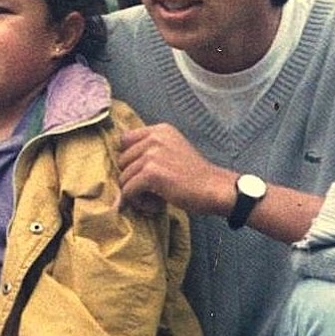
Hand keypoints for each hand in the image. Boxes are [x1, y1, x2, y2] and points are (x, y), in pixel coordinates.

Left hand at [117, 123, 234, 217]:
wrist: (214, 189)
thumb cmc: (194, 176)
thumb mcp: (173, 151)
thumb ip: (151, 150)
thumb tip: (119, 162)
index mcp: (160, 130)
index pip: (124, 140)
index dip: (129, 160)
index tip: (141, 173)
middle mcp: (154, 138)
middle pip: (121, 161)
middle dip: (133, 179)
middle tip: (153, 190)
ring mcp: (152, 154)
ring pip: (123, 178)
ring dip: (136, 194)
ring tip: (156, 198)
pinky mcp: (151, 173)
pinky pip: (128, 191)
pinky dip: (138, 203)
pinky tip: (156, 205)